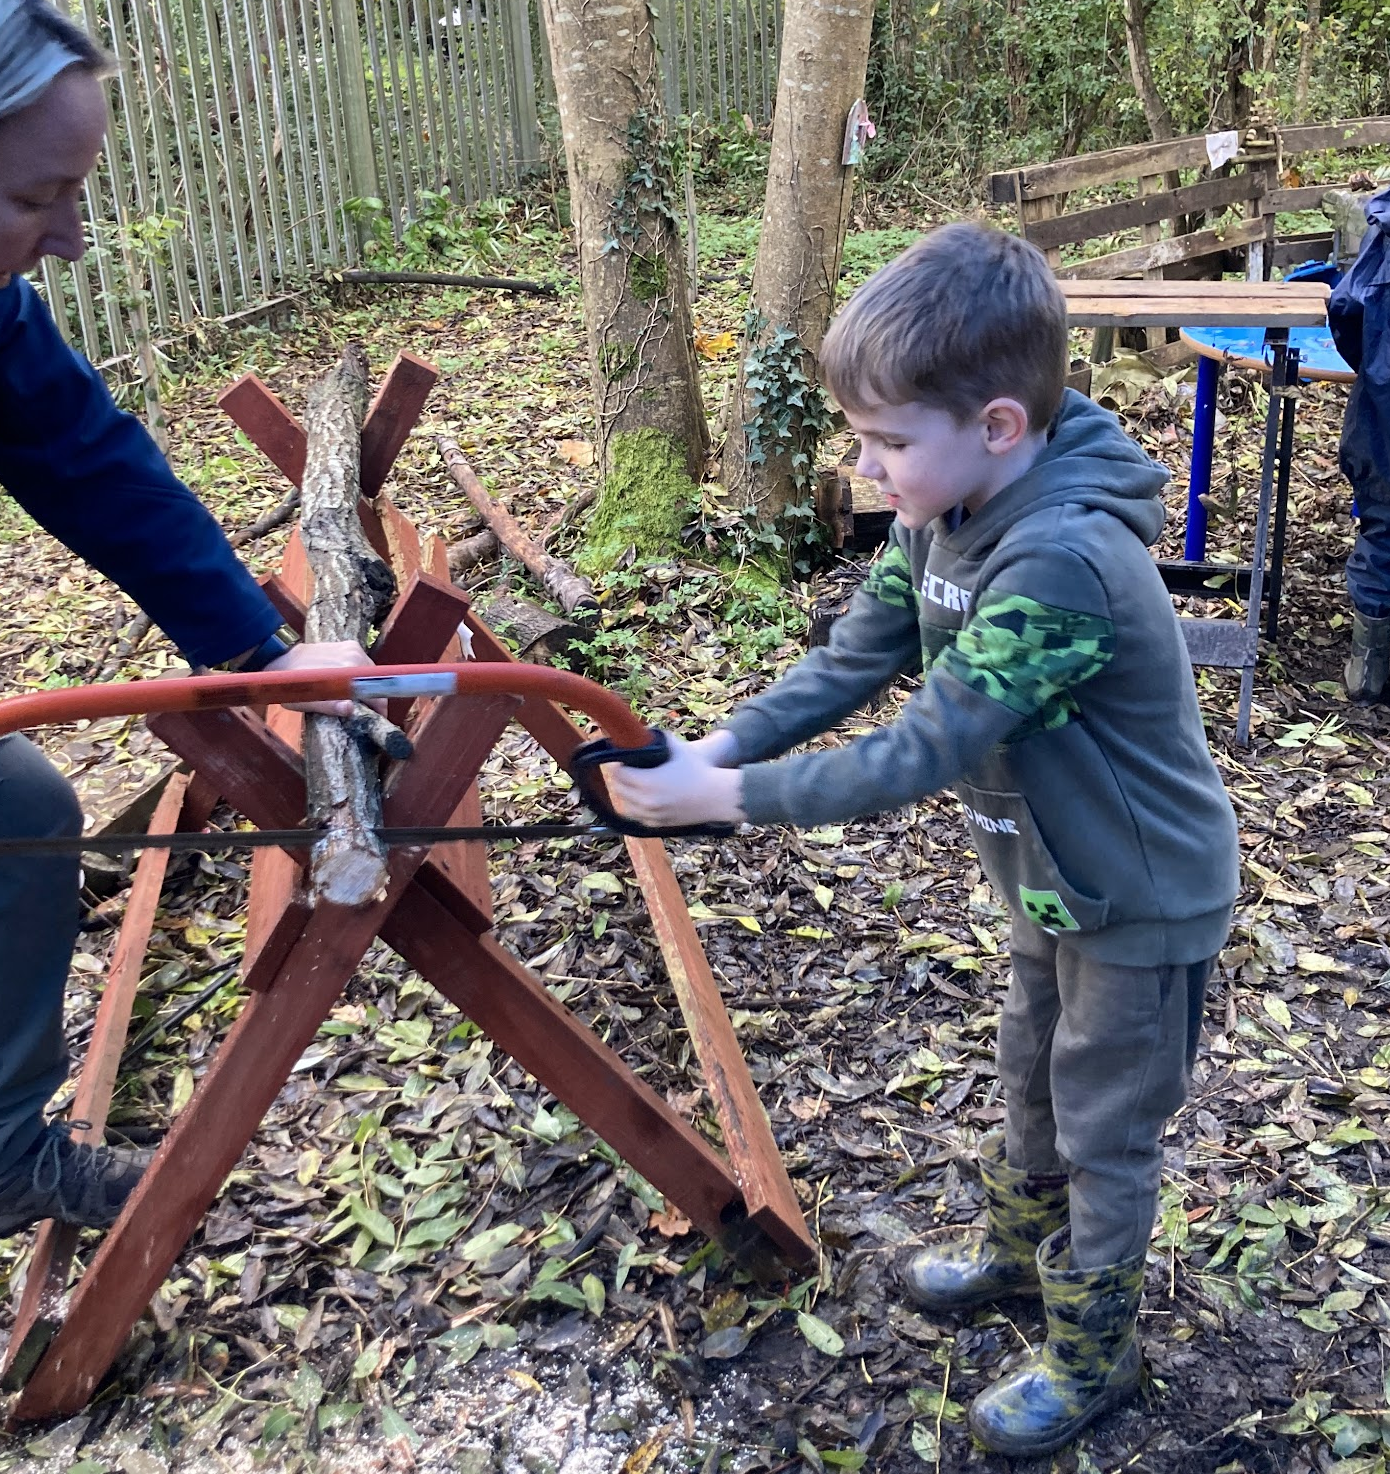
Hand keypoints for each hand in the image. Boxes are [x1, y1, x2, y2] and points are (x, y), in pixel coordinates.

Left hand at [266, 640, 383, 715]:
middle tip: (362, 711)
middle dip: (372, 698)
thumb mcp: (307, 701)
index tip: (377, 718)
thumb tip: (350, 709)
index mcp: (348, 671)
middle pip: (376, 683)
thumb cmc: (292, 684)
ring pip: (371, 674)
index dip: (379, 708)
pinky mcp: (351, 645)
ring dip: (366, 687)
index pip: (377, 694)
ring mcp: (354, 648)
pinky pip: (364, 664)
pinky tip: (347, 682)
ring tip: (353, 697)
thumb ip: (330, 706)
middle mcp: (356, 656)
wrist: (280, 657)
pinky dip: (360, 675)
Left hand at [607, 730, 746, 827]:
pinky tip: (642, 800)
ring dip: (626, 795)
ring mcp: (652, 815)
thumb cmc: (699, 770)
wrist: (717, 796)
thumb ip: (660, 739)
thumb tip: (645, 733)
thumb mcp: (679, 749)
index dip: (618, 764)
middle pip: (619, 789)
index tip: (622, 759)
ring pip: (626, 806)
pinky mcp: (658, 824)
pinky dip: (637, 809)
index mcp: (647, 781)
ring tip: (632, 785)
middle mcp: (646, 801)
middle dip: (620, 779)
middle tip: (625, 770)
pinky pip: (638, 817)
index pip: (619, 773)